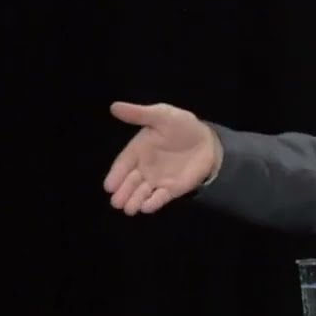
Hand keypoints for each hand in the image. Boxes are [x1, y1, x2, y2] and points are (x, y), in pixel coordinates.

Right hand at [103, 101, 220, 215]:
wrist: (207, 140)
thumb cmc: (182, 126)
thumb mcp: (162, 115)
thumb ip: (139, 114)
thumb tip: (114, 106)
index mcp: (138, 149)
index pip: (123, 164)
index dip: (116, 175)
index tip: (109, 186)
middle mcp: (144, 167)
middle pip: (130, 182)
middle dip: (122, 192)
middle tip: (116, 202)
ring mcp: (157, 179)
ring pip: (142, 192)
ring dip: (134, 200)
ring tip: (129, 209)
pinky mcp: (171, 189)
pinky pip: (160, 197)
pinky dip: (153, 203)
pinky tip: (146, 207)